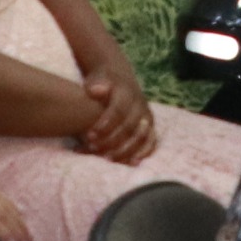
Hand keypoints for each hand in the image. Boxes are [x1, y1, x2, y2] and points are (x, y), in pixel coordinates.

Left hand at [71, 39, 161, 162]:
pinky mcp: (150, 127)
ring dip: (126, 150)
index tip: (90, 136)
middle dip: (112, 140)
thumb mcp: (97, 78)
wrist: (119, 78)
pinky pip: (151, 142)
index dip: (105, 124)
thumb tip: (95, 90)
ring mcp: (146, 116)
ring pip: (142, 136)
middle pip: (130, 127)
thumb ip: (95, 85)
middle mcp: (139, 105)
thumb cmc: (102, 82)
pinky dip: (144, 153)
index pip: (118, 111)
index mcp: (126, 93)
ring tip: (108, 159)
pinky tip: (131, 163)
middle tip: (93, 148)